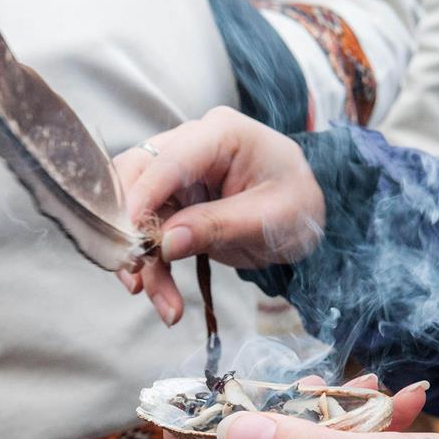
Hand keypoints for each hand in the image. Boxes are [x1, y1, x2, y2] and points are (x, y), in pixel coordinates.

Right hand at [112, 107, 324, 323]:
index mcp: (221, 134)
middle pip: (136, 177)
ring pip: (136, 212)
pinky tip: (165, 302)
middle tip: (135, 271)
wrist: (308, 217)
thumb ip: (220, 225)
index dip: (144, 195)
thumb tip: (166, 242)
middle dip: (130, 227)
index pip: (170, 160)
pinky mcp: (174, 204)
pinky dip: (153, 268)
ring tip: (163, 305)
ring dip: (142, 260)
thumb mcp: (272, 217)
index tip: (131, 234)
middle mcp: (191, 146)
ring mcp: (179, 175)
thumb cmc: (299, 204)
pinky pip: (149, 235)